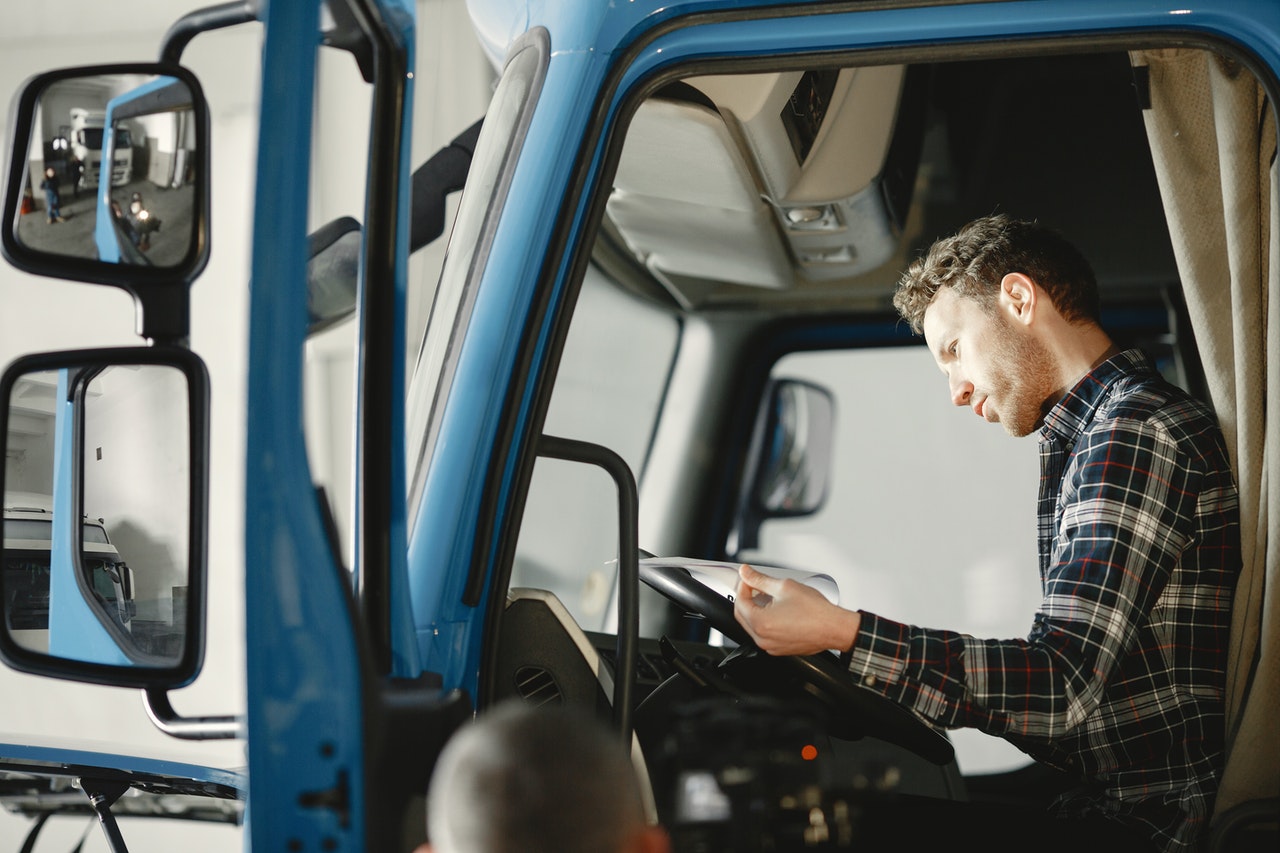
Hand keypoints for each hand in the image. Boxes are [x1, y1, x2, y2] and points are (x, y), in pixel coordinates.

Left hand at [733, 563, 859, 656]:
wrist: (834, 628)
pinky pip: (764, 634)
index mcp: (761, 624)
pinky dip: (764, 622)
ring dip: (755, 610)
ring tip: (767, 597)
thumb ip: (760, 579)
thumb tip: (746, 573)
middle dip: (746, 599)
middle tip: (754, 586)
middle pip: (742, 616)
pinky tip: (776, 610)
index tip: (748, 579)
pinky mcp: (779, 650)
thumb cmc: (815, 611)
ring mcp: (771, 647)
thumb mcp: (784, 587)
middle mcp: (763, 639)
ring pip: (752, 626)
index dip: (742, 587)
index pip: (739, 603)